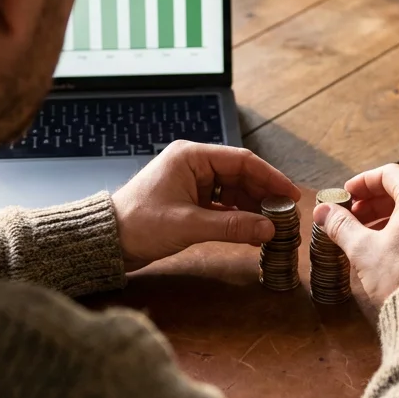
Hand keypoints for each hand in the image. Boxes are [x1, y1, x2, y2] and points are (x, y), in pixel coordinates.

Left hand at [112, 140, 301, 271]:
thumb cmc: (140, 224)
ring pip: (233, 190)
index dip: (270, 177)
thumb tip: (269, 229)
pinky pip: (222, 204)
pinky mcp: (189, 200)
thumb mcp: (189, 225)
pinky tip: (252, 229)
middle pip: (240, 175)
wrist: (107, 241)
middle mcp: (193, 164)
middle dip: (264, 194)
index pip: (242, 161)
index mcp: (191, 156)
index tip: (291, 195)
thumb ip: (232, 226)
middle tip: (286, 214)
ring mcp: (191, 182)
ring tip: (272, 225)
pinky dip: (237, 215)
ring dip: (252, 207)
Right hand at [312, 163, 398, 302]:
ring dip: (394, 219)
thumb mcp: (362, 250)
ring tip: (371, 238)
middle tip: (354, 218)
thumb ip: (341, 225)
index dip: (362, 183)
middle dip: (376, 203)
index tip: (346, 196)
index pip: (389, 174)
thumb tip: (323, 211)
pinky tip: (397, 254)